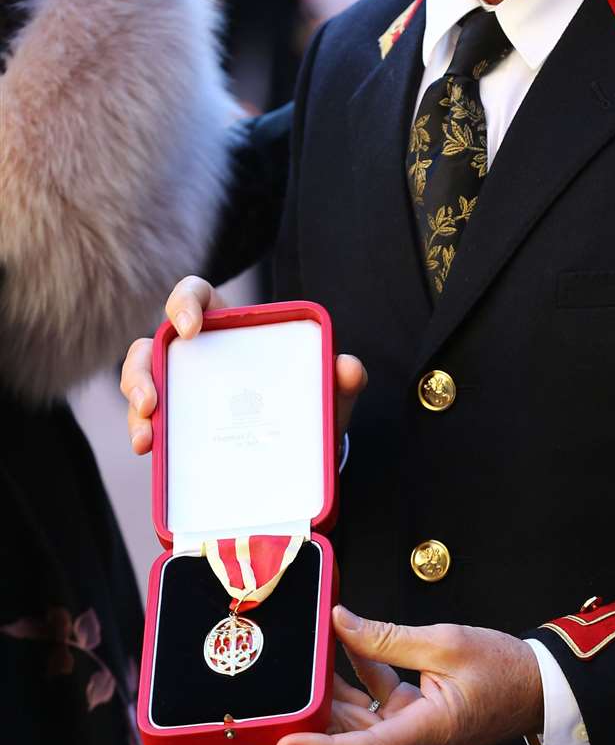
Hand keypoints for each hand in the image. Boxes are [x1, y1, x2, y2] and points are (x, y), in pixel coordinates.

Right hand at [120, 275, 365, 453]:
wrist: (302, 448)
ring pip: (140, 381)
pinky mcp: (175, 421)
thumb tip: (348, 367)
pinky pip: (148, 420)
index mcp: (228, 326)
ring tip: (146, 436)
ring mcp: (181, 387)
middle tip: (152, 401)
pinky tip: (147, 449)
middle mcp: (196, 352)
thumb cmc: (308, 400)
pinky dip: (142, 431)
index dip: (184, 302)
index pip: (195, 295)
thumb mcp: (325, 389)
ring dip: (134, 403)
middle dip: (140, 369)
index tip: (189, 328)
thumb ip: (342, 377)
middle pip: (151, 344)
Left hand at [277, 607, 543, 744]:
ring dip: (339, 686)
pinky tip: (349, 645)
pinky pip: (379, 704)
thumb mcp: (444, 642)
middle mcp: (416, 744)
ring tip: (315, 651)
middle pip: (353, 731)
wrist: (538, 685)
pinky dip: (363, 678)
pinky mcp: (416, 722)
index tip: (286, 743)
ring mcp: (415, 735)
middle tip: (291, 672)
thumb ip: (386, 638)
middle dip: (320, 703)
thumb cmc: (503, 668)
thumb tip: (340, 623)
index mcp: (427, 731)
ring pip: (362, 716)